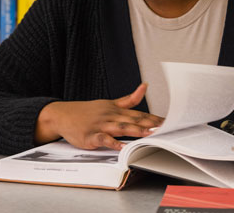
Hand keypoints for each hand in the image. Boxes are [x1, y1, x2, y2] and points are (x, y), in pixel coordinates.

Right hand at [34, 83, 163, 150]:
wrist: (62, 114)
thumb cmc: (87, 112)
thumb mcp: (109, 103)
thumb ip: (129, 99)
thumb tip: (145, 86)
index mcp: (117, 110)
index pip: (140, 114)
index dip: (155, 118)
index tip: (171, 122)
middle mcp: (111, 116)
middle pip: (133, 120)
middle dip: (150, 125)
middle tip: (166, 128)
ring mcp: (101, 125)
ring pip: (121, 127)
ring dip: (136, 131)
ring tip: (149, 135)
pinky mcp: (91, 135)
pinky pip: (103, 139)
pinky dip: (112, 142)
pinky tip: (121, 147)